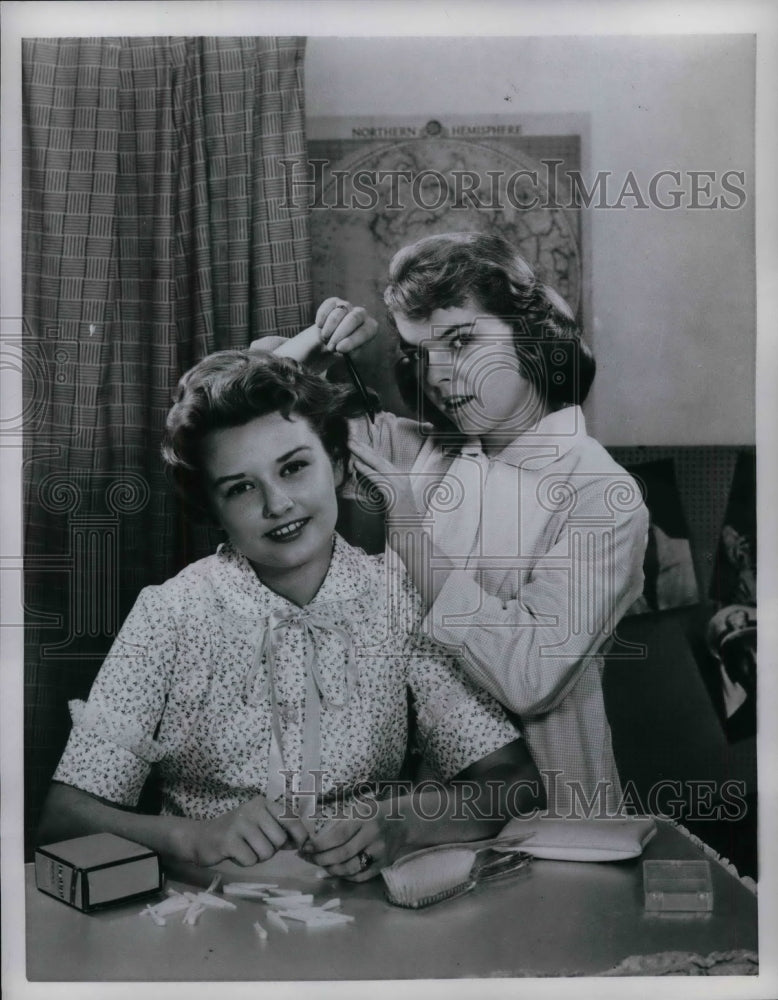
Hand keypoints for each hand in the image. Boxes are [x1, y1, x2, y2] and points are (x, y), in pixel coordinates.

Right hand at [181, 795, 309, 867]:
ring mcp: (240, 823)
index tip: (300, 845)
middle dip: (271, 849)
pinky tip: (235, 854)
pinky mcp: (229, 840)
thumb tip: (304, 842)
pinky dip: (244, 862)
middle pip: (279, 840)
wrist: (201, 838)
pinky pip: (250, 860)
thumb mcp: (260, 825)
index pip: (291, 818)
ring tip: (245, 849)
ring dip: (257, 857)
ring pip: (266, 852)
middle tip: (256, 845)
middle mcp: (253, 808)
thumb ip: (280, 830)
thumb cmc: (237, 834)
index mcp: (263, 802)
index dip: (299, 835)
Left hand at [300, 803, 406, 881]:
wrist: (402, 821)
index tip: (305, 848)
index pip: (338, 835)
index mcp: (364, 818)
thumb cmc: (373, 813)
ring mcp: (379, 852)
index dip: (319, 844)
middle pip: (342, 854)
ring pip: (351, 868)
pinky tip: (336, 872)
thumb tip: (314, 841)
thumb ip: (339, 823)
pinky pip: (361, 876)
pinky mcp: (384, 864)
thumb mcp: (357, 810)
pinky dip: (345, 877)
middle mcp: (372, 835)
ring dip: (331, 870)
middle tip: (307, 859)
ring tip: (320, 866)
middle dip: (321, 859)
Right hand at [315, 298, 377, 354]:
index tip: (340, 349)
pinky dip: (322, 318)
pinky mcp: (334, 302)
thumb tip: (340, 347)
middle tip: (331, 347)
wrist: (329, 342)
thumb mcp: (347, 355)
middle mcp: (362, 314)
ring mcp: (348, 306)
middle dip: (339, 334)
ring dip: (328, 329)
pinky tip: (320, 326)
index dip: (352, 340)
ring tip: (325, 339)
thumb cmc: (342, 350)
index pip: (365, 331)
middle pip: (353, 318)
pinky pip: (327, 306)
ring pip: (338, 313)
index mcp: (370, 328)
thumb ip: (346, 351)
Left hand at [348, 436, 425, 526]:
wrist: (411, 538)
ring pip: (380, 466)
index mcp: (400, 479)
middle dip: (364, 448)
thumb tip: (362, 475)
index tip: (355, 443)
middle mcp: (401, 480)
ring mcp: (400, 488)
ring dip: (364, 455)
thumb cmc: (397, 523)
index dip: (368, 451)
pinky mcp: (396, 497)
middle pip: (380, 460)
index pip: (381, 461)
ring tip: (351, 446)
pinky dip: (368, 472)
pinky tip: (358, 466)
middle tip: (350, 439)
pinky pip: (379, 481)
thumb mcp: (386, 501)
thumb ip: (377, 488)